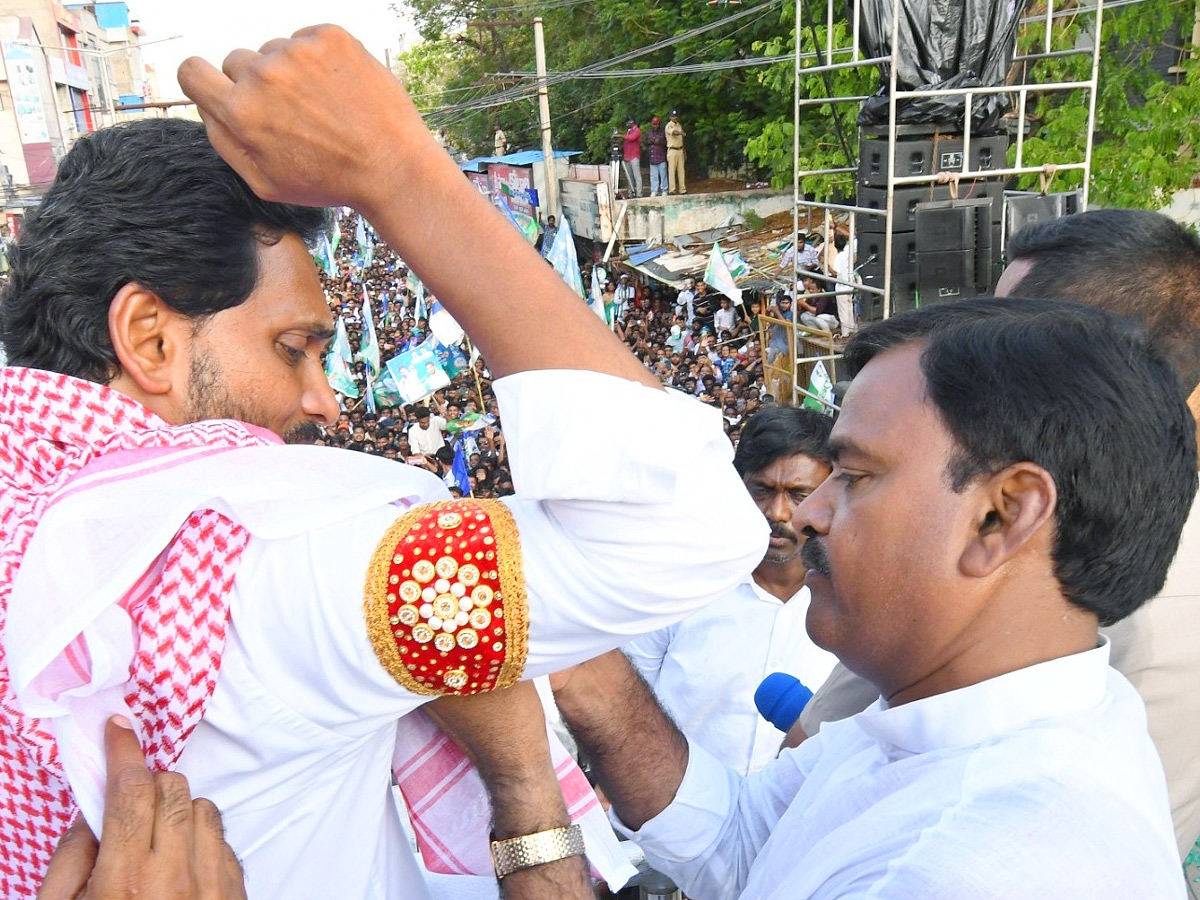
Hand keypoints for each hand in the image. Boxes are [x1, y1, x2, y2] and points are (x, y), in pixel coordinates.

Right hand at [37, 717, 244, 899]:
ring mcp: (213, 883)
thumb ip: (69, 857)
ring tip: (157, 846)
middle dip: (149, 786)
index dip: (123, 751)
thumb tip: (90, 810)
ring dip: (179, 814)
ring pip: (204, 808)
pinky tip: (181, 866)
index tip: (118, 728)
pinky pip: (224, 841)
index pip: (131, 790)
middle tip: (130, 811)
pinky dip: (202, 842)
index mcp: (127, 880)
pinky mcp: (236, 890)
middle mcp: (176, 878)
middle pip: (172, 788)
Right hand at [178, 25, 424, 210]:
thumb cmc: (329, 181)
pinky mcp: (330, 37)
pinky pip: (307, 39)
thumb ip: (224, 142)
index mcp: (240, 112)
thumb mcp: (264, 182)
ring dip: (291, 73)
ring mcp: (298, 51)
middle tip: (294, 115)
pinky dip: (319, 60)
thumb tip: (207, 107)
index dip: (205, 82)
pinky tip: (340, 92)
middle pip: (236, 62)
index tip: (224, 90)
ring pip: (275, 51)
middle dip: (256, 85)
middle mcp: (263, 74)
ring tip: (324, 108)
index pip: (191, 72)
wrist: (393, 166)